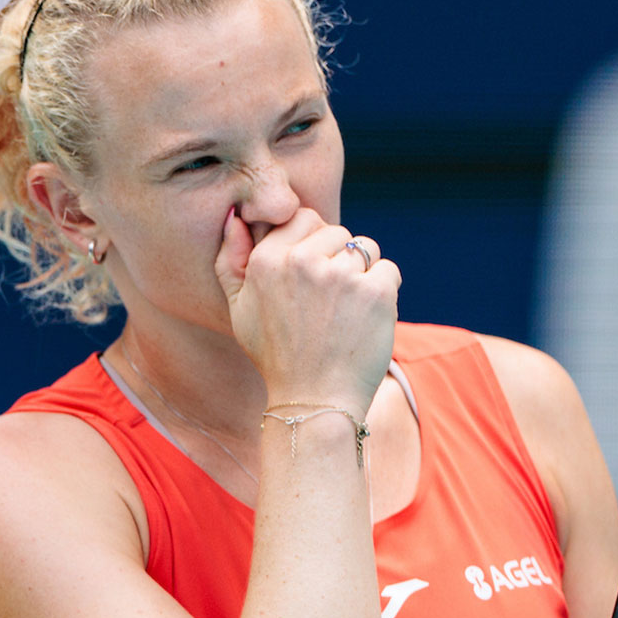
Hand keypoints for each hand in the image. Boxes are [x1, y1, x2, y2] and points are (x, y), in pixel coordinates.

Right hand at [215, 206, 399, 414]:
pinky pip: (387, 270)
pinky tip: (365, 319)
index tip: (313, 275)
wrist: (314, 400)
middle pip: (337, 232)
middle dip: (338, 258)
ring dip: (362, 273)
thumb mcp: (238, 309)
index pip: (304, 217)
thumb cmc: (275, 355)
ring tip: (346, 311)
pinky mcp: (375, 291)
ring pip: (365, 248)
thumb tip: (235, 219)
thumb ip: (230, 260)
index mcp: (267, 260)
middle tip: (328, 302)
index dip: (313, 243)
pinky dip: (383, 291)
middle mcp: (301, 262)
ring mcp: (341, 275)